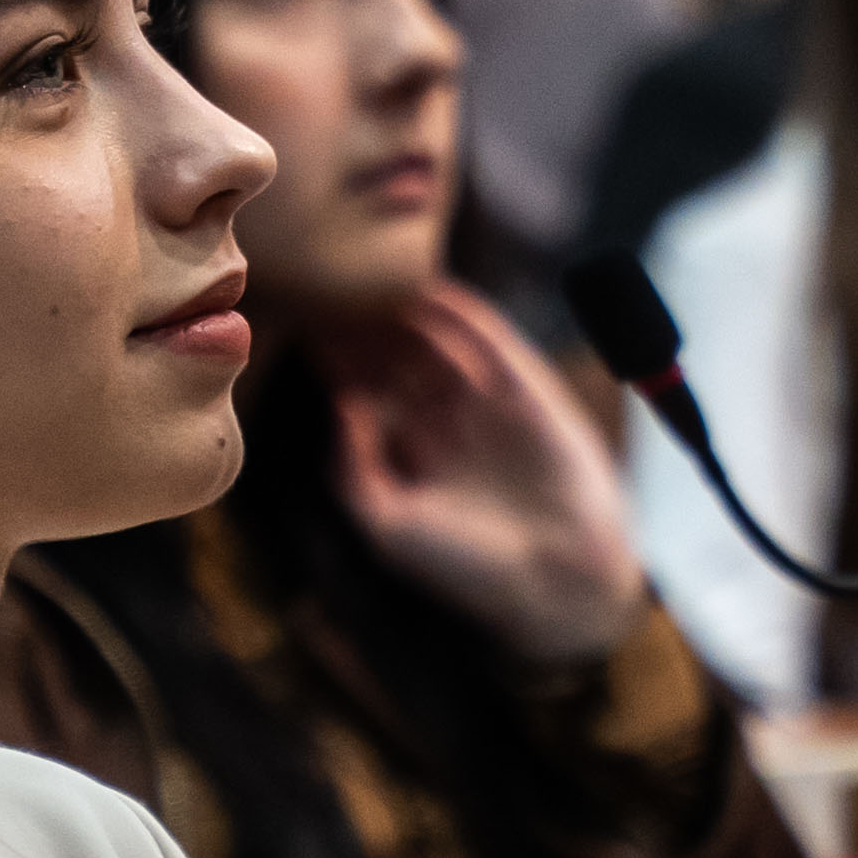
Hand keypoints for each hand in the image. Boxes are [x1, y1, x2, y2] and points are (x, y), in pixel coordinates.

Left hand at [313, 282, 648, 667]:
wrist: (554, 578)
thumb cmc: (467, 566)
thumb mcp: (387, 525)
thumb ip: (352, 469)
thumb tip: (340, 403)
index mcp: (408, 456)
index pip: (363, 390)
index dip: (335, 360)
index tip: (303, 324)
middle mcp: (444, 424)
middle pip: (393, 356)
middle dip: (362, 324)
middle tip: (329, 285)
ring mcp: (485, 404)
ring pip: (434, 339)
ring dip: (403, 310)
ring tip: (368, 279)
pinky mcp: (527, 390)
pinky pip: (488, 337)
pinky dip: (459, 312)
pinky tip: (424, 291)